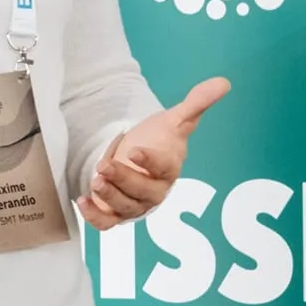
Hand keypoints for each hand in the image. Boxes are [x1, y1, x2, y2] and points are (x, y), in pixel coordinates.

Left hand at [78, 77, 230, 228]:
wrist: (138, 157)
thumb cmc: (159, 140)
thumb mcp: (174, 119)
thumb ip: (197, 103)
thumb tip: (224, 82)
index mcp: (169, 170)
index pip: (164, 169)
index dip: (151, 162)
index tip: (135, 151)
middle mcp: (154, 191)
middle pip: (143, 193)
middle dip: (124, 181)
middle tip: (104, 168)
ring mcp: (135, 203)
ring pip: (125, 208)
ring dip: (110, 197)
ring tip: (95, 180)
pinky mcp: (115, 212)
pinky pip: (107, 222)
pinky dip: (94, 216)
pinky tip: (81, 200)